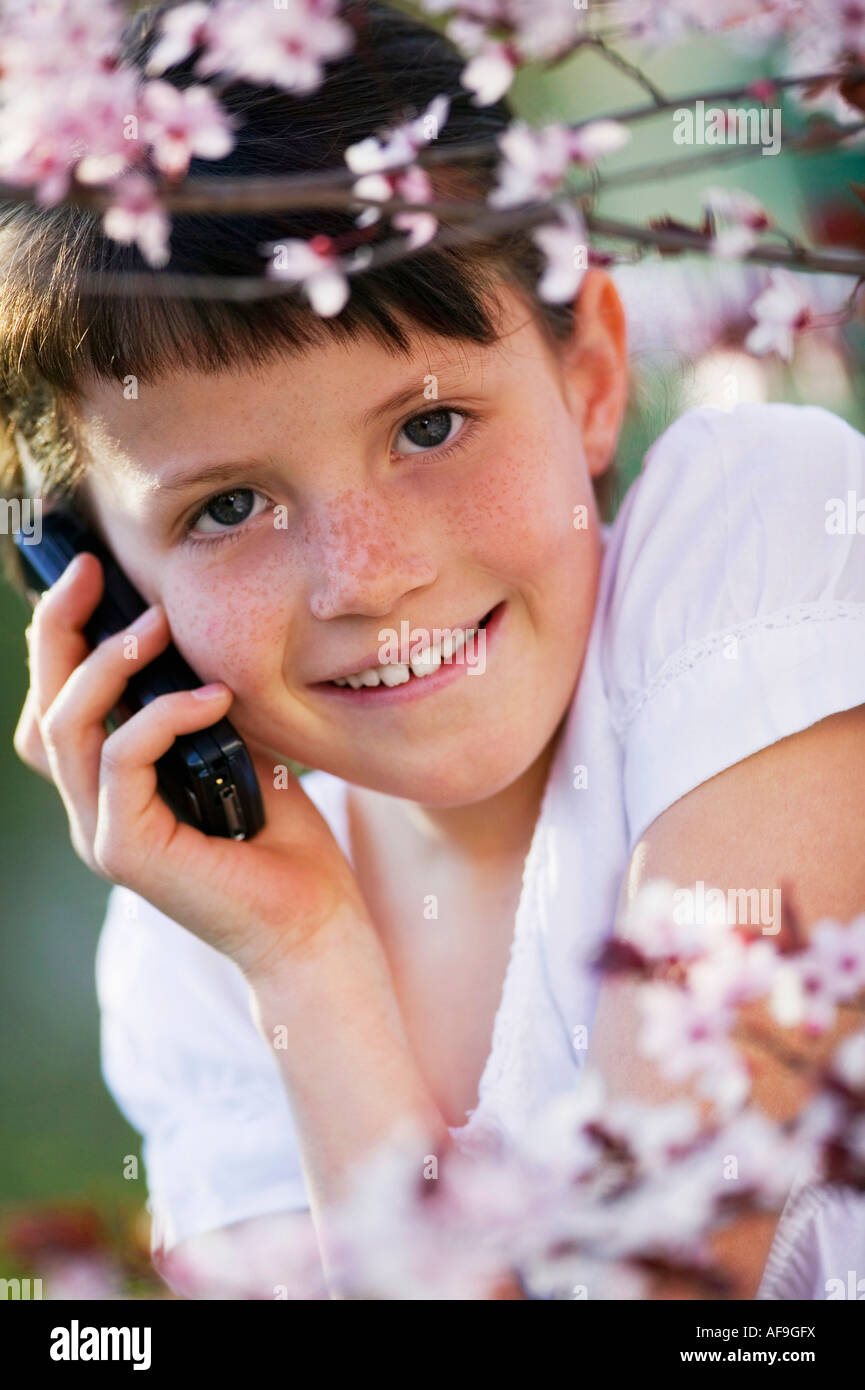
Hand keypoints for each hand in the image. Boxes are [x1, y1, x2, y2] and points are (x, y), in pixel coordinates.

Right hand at [13, 551, 371, 980]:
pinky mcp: (126, 852)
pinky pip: (121, 763)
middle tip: (92, 571)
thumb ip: (197, 700)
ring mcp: (102, 834)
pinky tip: (211, 696)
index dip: (61, 638)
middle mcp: (93, 810)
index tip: (93, 573)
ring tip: (154, 623)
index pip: (57, 705)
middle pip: (43, 710)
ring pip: (65, 731)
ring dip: (105, 665)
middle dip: (59, 631)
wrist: (313, 918)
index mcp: (111, 787)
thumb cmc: (281, 835)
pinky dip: (159, 716)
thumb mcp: (236, 744)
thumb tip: (184, 627)